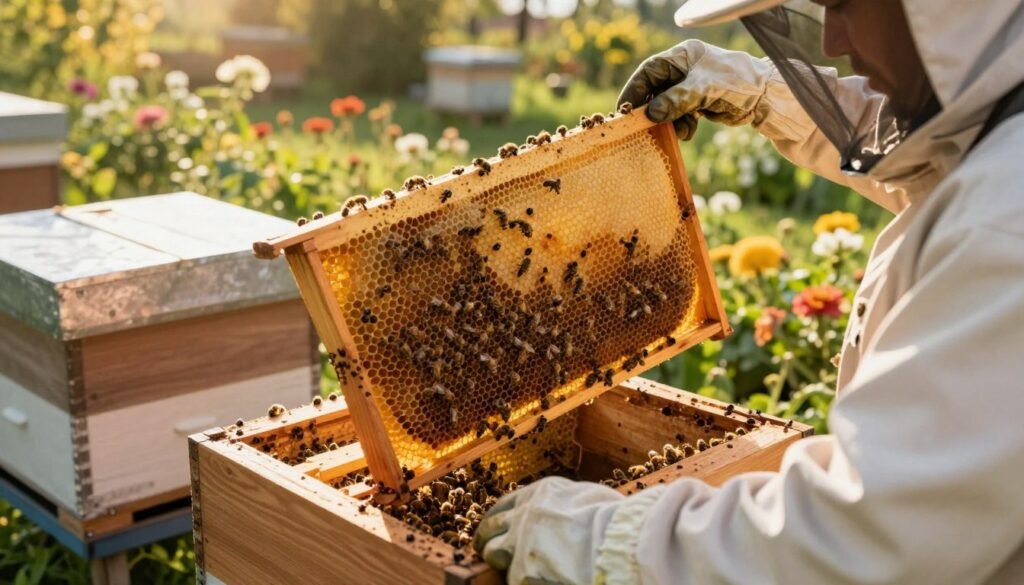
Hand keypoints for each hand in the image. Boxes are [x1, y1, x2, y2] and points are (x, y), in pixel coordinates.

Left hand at [473, 477, 623, 584]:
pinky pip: (512, 579)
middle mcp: (523, 514)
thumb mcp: (588, 496)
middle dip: (486, 540)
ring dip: (499, 562)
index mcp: (540, 493)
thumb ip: (568, 503)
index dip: (498, 518)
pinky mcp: (521, 573)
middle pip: (490, 527)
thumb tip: (571, 510)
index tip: (494, 527)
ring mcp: (518, 543)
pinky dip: (521, 580)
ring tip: (510, 570)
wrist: (616, 543)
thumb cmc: (615, 520)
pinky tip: (534, 581)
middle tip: (486, 550)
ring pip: (493, 553)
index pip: (505, 504)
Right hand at [617, 39, 774, 139]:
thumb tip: (651, 115)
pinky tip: (689, 132)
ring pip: (667, 106)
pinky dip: (681, 125)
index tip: (624, 110)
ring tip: (679, 131)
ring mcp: (691, 86)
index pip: (649, 71)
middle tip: (644, 128)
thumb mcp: (703, 89)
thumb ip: (676, 100)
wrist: (764, 97)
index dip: (634, 89)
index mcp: (683, 56)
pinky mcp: (698, 102)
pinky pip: (679, 115)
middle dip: (653, 110)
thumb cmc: (735, 82)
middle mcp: (684, 69)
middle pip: (656, 90)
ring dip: (669, 121)